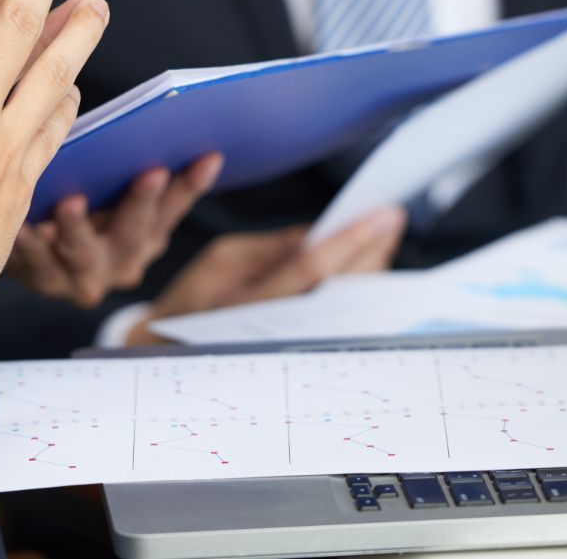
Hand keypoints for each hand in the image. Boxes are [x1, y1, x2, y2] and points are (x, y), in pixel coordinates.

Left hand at [7, 152, 223, 307]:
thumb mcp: (120, 199)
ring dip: (78, 228)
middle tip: (152, 173)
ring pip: (83, 253)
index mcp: (149, 237)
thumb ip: (147, 174)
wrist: (38, 260)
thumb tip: (184, 138)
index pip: (173, 208)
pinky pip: (35, 263)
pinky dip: (29, 244)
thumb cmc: (86, 210)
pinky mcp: (42, 280)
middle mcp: (123, 264)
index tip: (207, 156)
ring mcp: (83, 277)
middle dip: (143, 202)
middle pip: (135, 234)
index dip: (190, 185)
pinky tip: (24, 221)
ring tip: (71, 203)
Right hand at [126, 206, 405, 345]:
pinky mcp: (303, 353)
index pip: (311, 266)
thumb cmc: (193, 302)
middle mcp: (276, 331)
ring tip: (386, 237)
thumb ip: (274, 248)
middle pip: (340, 290)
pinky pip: (342, 322)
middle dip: (373, 251)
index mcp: (246, 303)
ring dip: (372, 271)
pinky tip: (372, 269)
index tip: (379, 214)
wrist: (173, 353)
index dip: (350, 238)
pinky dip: (360, 294)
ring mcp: (292, 347)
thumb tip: (321, 232)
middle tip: (393, 218)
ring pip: (348, 309)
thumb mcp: (221, 259)